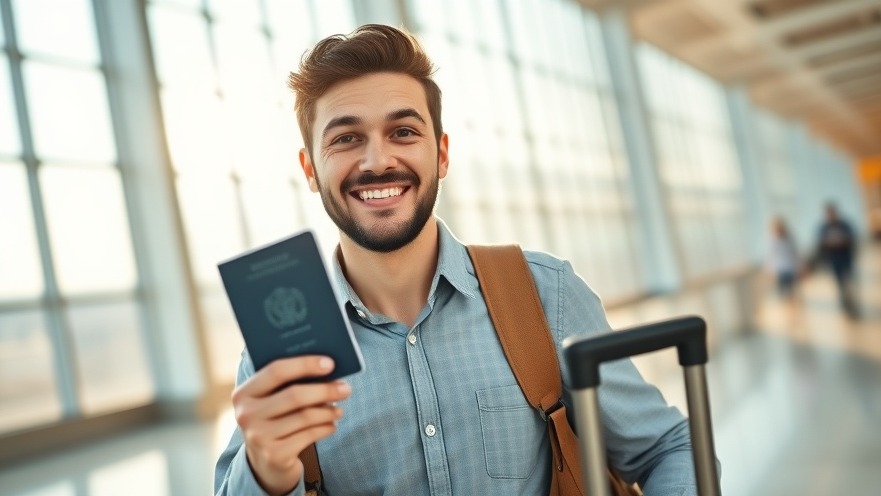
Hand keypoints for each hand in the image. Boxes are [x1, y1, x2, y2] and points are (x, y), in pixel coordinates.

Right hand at [232, 356, 351, 494]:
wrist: (265, 463)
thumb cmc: (275, 421)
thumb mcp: (272, 401)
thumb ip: (289, 383)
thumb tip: (327, 368)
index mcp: (243, 393)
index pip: (276, 371)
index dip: (305, 364)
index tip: (330, 363)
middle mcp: (246, 415)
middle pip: (294, 395)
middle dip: (325, 390)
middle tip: (346, 388)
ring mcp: (258, 437)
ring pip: (305, 416)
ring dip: (329, 411)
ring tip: (339, 409)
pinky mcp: (274, 455)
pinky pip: (309, 435)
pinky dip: (325, 428)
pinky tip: (331, 425)